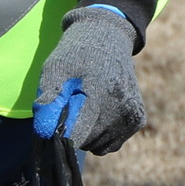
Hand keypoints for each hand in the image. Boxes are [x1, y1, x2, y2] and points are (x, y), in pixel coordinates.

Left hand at [32, 5, 144, 153]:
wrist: (107, 39)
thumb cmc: (74, 56)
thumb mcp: (53, 71)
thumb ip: (48, 102)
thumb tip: (46, 134)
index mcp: (97, 95)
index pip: (75, 137)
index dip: (60, 135)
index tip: (55, 122)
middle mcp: (119, 109)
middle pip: (85, 143)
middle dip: (73, 130)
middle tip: (72, 105)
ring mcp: (131, 116)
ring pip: (97, 146)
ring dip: (87, 133)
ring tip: (86, 106)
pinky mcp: (137, 120)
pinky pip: (111, 144)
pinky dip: (101, 134)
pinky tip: (99, 111)